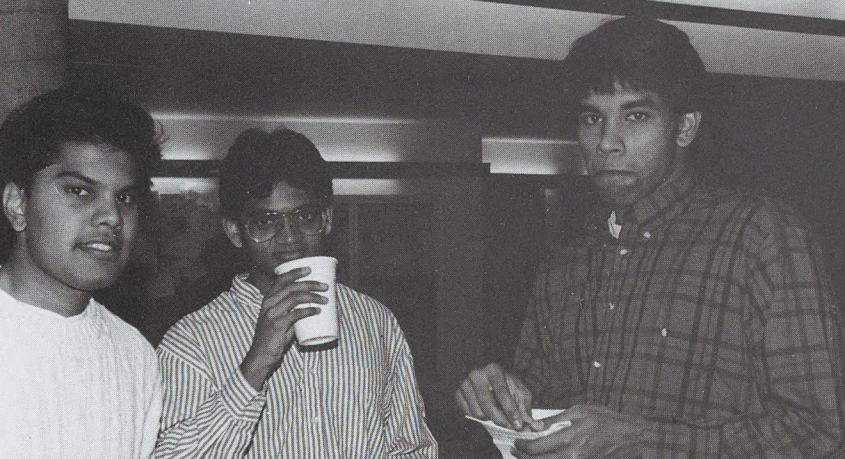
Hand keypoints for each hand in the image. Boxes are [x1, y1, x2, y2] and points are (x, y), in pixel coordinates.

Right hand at [240, 267, 326, 389]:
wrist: (261, 356)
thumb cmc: (272, 337)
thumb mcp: (278, 319)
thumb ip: (291, 311)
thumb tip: (312, 305)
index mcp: (267, 299)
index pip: (280, 280)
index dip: (295, 272)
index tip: (309, 269)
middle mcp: (268, 304)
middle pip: (291, 287)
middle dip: (310, 283)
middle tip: (324, 286)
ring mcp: (272, 314)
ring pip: (295, 298)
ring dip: (313, 296)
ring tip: (325, 299)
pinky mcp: (278, 325)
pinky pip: (296, 314)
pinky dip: (309, 310)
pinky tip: (318, 310)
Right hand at [456, 363, 543, 430]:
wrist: (484, 370)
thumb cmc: (504, 381)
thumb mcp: (517, 388)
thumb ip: (525, 406)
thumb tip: (535, 426)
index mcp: (493, 370)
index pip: (503, 394)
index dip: (511, 412)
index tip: (518, 425)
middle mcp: (476, 375)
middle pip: (488, 406)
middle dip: (500, 420)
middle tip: (509, 426)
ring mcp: (464, 384)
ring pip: (477, 412)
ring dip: (489, 418)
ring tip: (496, 414)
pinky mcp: (457, 393)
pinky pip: (467, 413)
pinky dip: (478, 417)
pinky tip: (485, 411)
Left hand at [512, 404, 648, 458]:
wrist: (631, 437)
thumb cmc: (607, 420)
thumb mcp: (580, 411)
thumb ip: (556, 418)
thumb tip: (537, 423)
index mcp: (569, 438)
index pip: (538, 447)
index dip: (523, 446)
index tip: (517, 441)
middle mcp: (572, 455)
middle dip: (523, 456)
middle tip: (514, 451)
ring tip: (525, 455)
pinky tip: (544, 457)